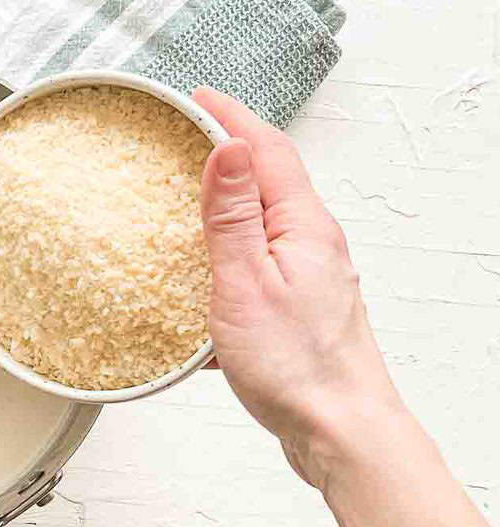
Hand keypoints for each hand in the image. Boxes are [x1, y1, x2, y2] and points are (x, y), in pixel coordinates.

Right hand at [193, 88, 405, 491]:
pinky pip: (260, 260)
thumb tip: (226, 148)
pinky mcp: (298, 306)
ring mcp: (309, 276)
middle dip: (228, 151)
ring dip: (227, 201)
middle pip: (270, 179)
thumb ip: (232, 216)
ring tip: (187, 194)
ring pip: (264, 222)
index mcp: (304, 227)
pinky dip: (229, 250)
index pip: (267, 150)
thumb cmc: (297, 366)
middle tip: (186, 135)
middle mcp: (313, 244)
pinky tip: (205, 270)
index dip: (230, 117)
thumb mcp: (246, 282)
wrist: (340, 430)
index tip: (196, 96)